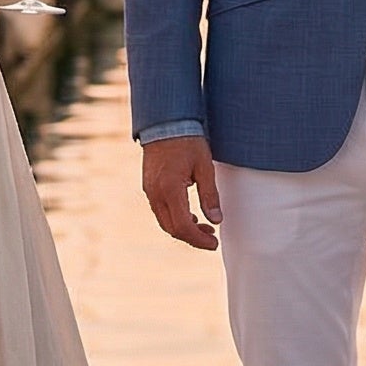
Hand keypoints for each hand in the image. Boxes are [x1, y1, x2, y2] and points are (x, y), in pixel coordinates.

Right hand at [142, 135, 220, 250]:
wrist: (165, 122)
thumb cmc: (187, 141)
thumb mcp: (204, 167)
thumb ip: (210, 195)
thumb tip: (216, 220)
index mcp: (170, 189)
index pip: (182, 226)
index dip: (198, 239)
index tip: (214, 243)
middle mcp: (156, 193)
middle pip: (172, 228)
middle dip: (192, 237)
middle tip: (212, 237)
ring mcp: (149, 190)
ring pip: (165, 221)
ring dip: (183, 228)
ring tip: (204, 227)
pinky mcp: (149, 186)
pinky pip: (160, 210)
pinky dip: (175, 217)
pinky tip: (190, 214)